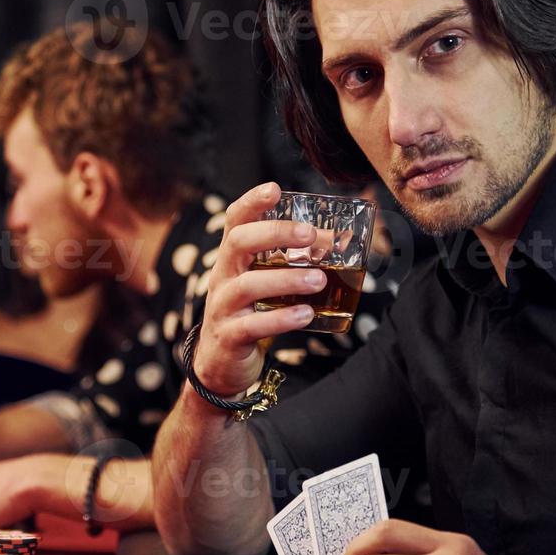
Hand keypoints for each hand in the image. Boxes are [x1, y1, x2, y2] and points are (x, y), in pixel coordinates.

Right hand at [192, 182, 328, 396]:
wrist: (219, 364)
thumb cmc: (249, 314)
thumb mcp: (262, 283)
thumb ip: (289, 263)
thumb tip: (336, 242)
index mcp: (232, 260)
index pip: (235, 221)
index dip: (251, 203)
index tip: (274, 189)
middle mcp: (222, 278)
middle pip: (238, 243)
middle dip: (274, 234)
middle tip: (310, 234)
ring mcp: (222, 307)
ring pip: (248, 286)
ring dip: (287, 279)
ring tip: (319, 279)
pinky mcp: (230, 337)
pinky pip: (253, 325)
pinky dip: (282, 319)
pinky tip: (306, 314)